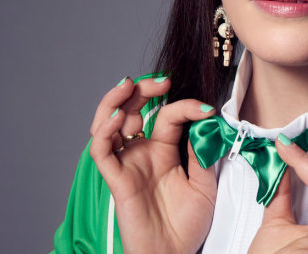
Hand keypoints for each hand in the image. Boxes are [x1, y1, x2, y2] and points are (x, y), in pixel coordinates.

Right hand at [88, 77, 217, 253]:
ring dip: (116, 101)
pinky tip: (118, 118)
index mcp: (164, 151)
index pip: (168, 116)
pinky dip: (105, 132)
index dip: (185, 106)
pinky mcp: (116, 180)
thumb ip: (202, 153)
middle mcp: (143, 153)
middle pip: (132, 110)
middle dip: (143, 90)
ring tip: (129, 86)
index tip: (206, 109)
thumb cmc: (188, 224)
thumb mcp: (204, 183)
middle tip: (161, 82)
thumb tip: (206, 122)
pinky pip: (101, 152)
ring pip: (108, 124)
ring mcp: (128, 165)